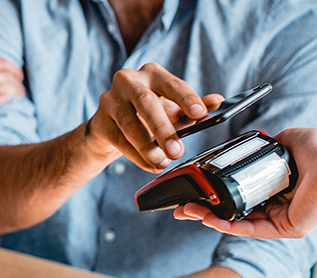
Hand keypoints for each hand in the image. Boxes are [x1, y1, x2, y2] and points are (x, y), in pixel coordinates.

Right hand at [87, 63, 223, 171]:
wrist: (111, 130)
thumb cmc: (145, 116)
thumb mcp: (173, 111)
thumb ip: (194, 107)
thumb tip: (217, 102)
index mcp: (151, 74)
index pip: (172, 84)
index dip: (187, 99)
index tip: (201, 114)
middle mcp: (127, 80)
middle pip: (146, 102)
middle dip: (163, 128)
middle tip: (177, 150)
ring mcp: (110, 99)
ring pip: (129, 123)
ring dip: (147, 147)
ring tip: (162, 161)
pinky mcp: (99, 121)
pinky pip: (118, 139)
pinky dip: (136, 155)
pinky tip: (149, 164)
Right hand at [175, 127, 316, 238]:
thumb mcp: (283, 141)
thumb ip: (263, 146)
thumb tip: (246, 144)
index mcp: (276, 187)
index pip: (239, 195)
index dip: (216, 195)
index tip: (196, 192)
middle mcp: (277, 205)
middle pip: (233, 212)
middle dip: (205, 211)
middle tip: (183, 209)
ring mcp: (281, 219)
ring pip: (237, 223)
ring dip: (209, 218)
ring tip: (188, 212)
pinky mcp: (286, 228)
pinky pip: (250, 229)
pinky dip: (227, 225)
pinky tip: (209, 218)